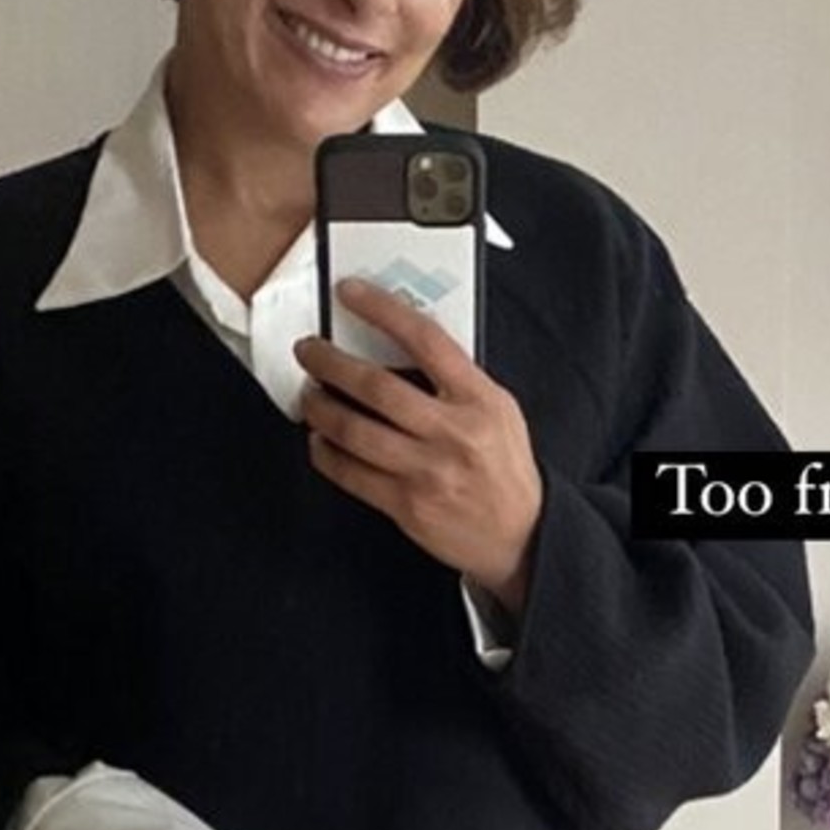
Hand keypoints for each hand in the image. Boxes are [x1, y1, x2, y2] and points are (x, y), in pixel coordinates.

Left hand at [293, 277, 543, 595]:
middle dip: (330, 362)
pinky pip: (352, 474)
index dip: (382, 310)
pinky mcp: (408, 506)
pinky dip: (326, 454)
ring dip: (320, 408)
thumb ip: (456, 380)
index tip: (350, 294)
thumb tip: (398, 345)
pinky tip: (319, 441)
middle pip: (377, 386)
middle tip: (309, 350)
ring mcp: (428, 472)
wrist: (521, 535)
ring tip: (309, 396)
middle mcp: (453, 433)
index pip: (426, 339)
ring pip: (354, 430)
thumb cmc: (504, 470)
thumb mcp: (498, 410)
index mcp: (479, 399)